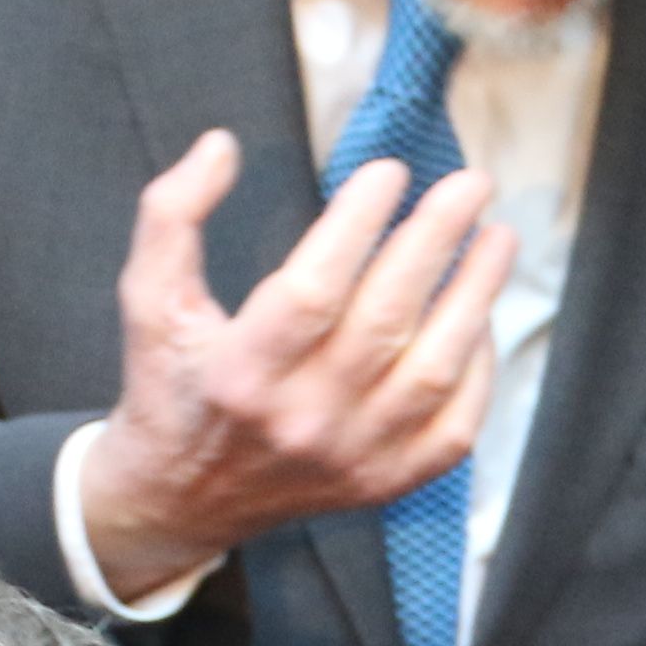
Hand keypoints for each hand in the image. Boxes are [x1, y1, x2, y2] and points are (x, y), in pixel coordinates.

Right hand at [82, 129, 512, 602]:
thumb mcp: (149, 298)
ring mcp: (350, 457)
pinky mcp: (383, 482)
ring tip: (496, 237)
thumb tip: (222, 145)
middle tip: (470, 184)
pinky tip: (481, 315)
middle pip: (386, 321)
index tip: (388, 172)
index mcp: (239, 374)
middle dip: (435, 242)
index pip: (312, 292)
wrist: (182, 499)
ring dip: (474, 297)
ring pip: (433, 371)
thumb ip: (171, 214)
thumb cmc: (171, 383)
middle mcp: (300, 421)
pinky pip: (453, 426)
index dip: (356, 226)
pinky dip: (477, 369)